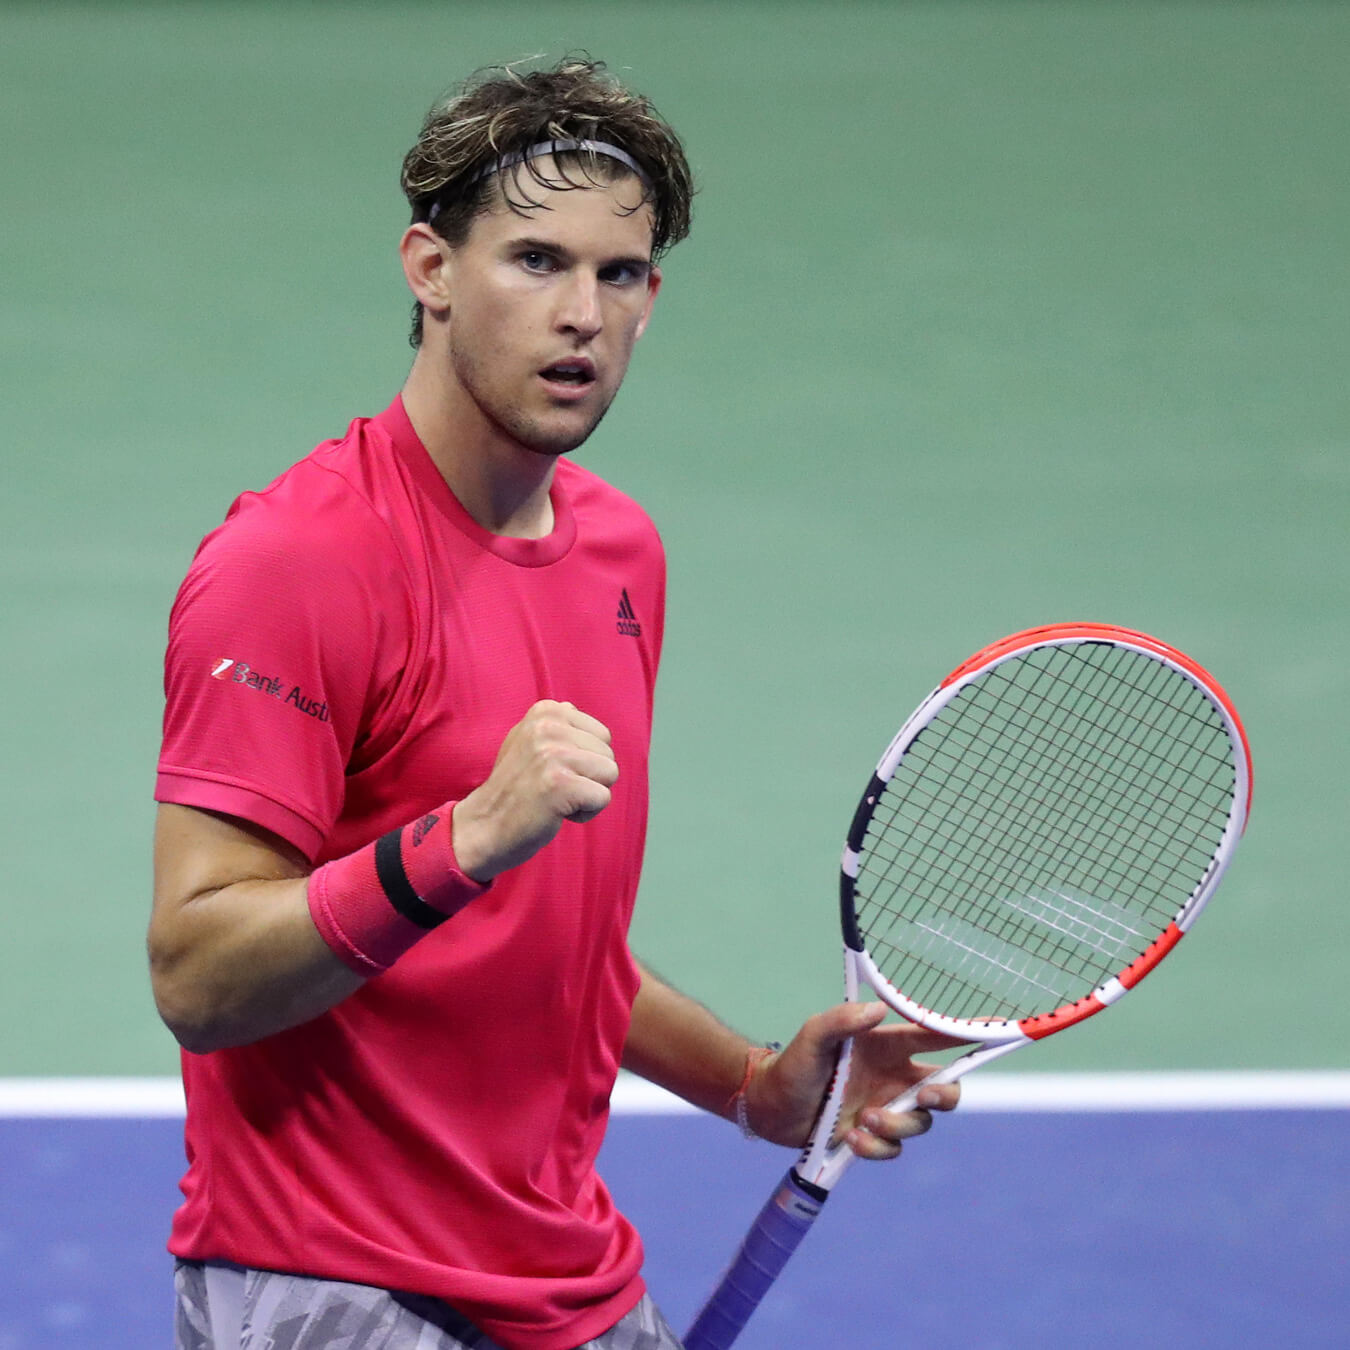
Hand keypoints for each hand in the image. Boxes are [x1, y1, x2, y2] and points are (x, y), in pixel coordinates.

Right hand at [451, 701, 617, 880]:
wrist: (483, 826)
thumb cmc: (512, 788)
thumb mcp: (525, 740)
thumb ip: (552, 725)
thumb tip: (573, 708)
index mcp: (546, 710)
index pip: (602, 735)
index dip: (584, 761)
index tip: (551, 771)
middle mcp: (549, 726)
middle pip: (608, 754)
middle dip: (588, 778)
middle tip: (552, 787)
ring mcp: (554, 753)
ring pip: (610, 774)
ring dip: (587, 795)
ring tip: (554, 798)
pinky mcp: (560, 783)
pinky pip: (603, 798)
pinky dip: (585, 813)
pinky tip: (556, 812)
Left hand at [745, 1002, 964, 1158]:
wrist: (770, 1106)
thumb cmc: (792, 1063)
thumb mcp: (814, 1036)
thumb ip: (842, 1020)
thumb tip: (878, 1009)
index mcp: (888, 1046)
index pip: (937, 1037)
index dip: (970, 1033)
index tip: (1001, 1028)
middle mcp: (894, 1077)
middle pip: (947, 1089)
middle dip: (945, 1095)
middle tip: (923, 1095)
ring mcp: (886, 1108)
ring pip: (921, 1124)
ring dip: (897, 1126)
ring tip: (863, 1120)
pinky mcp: (872, 1136)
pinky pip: (893, 1149)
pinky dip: (876, 1148)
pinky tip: (850, 1139)